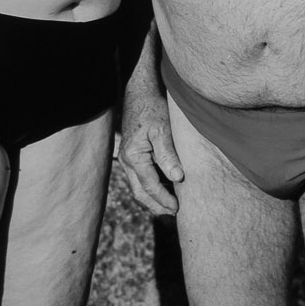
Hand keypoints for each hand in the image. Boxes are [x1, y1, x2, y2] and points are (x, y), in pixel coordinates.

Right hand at [118, 78, 183, 216]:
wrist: (140, 92)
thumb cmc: (152, 108)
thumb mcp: (162, 129)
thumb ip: (168, 154)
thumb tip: (178, 177)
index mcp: (133, 156)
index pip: (149, 186)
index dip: (164, 199)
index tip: (178, 208)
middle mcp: (126, 160)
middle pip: (140, 192)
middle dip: (156, 205)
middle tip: (174, 214)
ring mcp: (128, 158)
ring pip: (139, 186)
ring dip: (153, 198)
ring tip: (170, 207)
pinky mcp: (133, 154)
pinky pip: (140, 177)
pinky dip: (151, 187)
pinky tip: (165, 189)